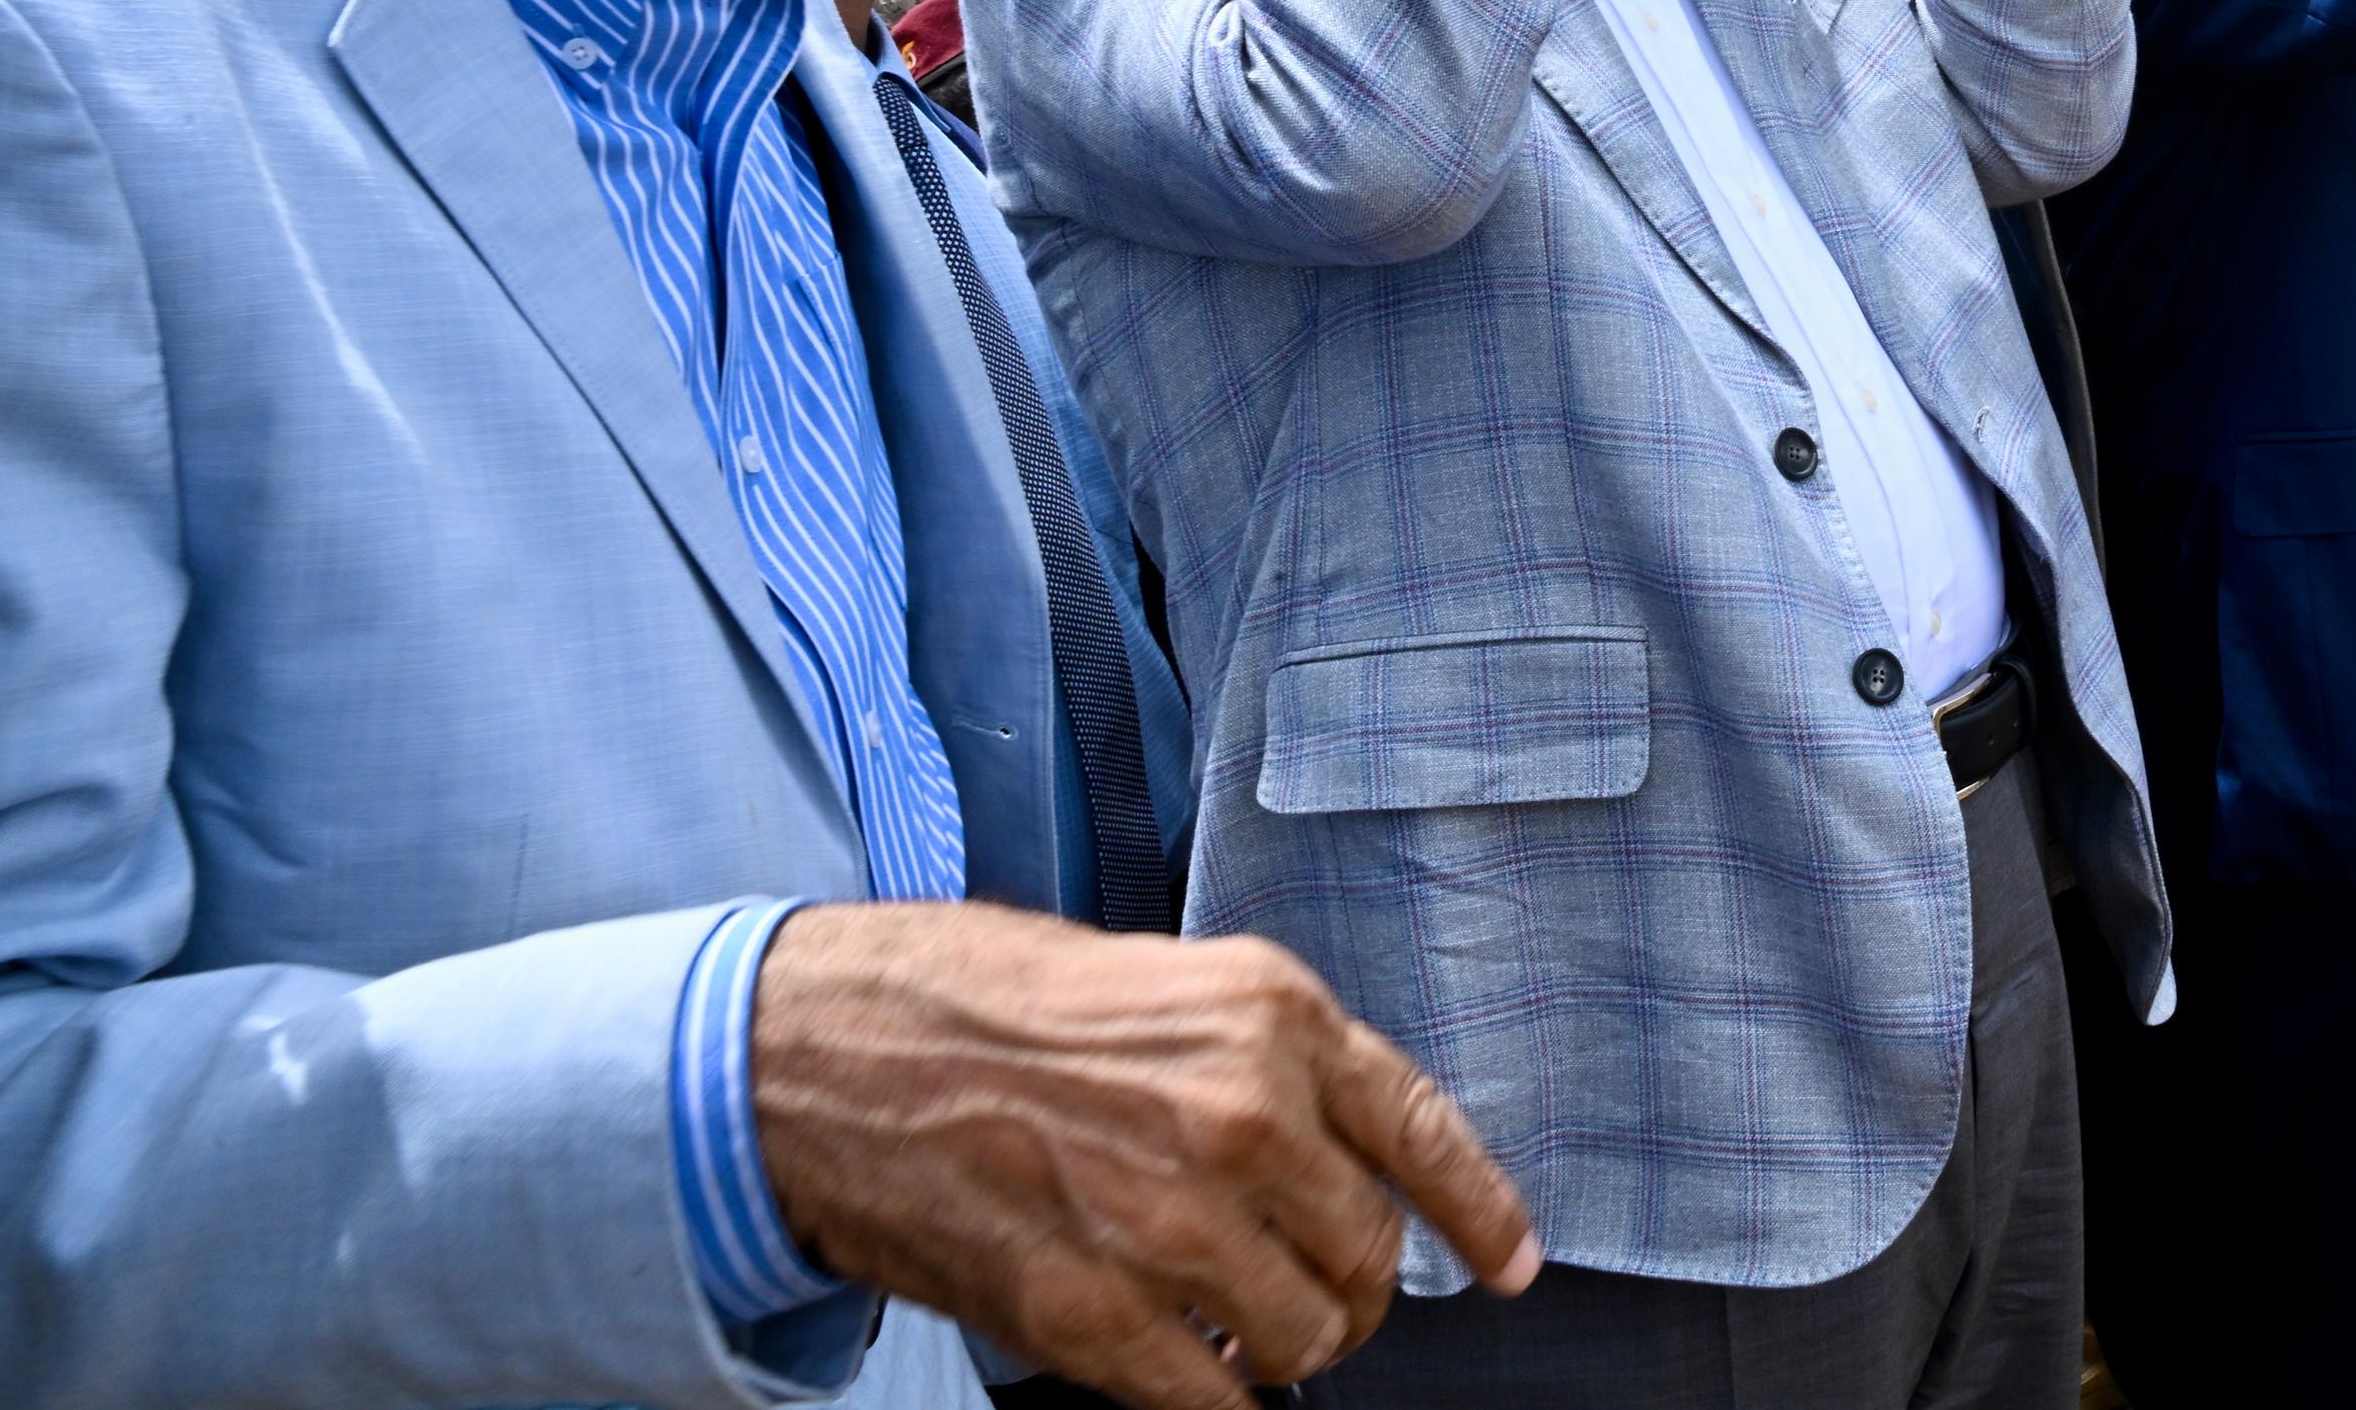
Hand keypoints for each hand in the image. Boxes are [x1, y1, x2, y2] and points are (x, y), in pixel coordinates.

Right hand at [751, 903, 1539, 1409]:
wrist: (845, 1049)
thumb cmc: (1001, 1008)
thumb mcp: (1176, 987)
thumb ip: (1278, 1070)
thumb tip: (1356, 1171)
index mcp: (1272, 1017)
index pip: (1423, 1131)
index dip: (1481, 1213)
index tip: (1511, 1264)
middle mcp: (1239, 1114)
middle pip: (1369, 1259)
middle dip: (1351, 1289)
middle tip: (1305, 1287)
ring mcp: (1166, 1219)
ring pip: (1300, 1342)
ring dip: (1279, 1350)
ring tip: (1229, 1319)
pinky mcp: (1089, 1310)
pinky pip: (1208, 1403)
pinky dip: (1209, 1402)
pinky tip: (1179, 1363)